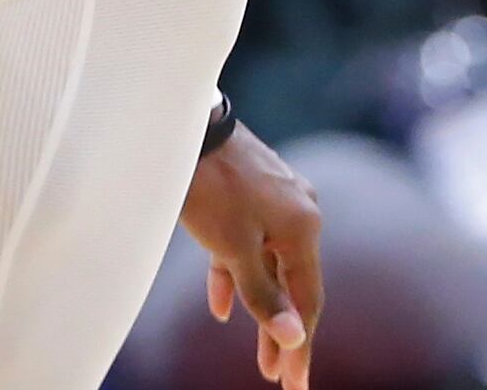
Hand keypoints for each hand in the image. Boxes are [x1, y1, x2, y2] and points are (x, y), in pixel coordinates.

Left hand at [184, 124, 320, 387]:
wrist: (178, 122)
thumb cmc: (207, 183)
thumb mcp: (233, 247)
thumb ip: (263, 293)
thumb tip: (294, 337)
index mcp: (304, 227)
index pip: (307, 301)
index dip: (300, 346)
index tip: (293, 383)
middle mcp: (299, 211)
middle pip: (291, 284)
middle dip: (280, 332)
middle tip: (275, 376)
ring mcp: (274, 198)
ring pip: (268, 264)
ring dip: (259, 305)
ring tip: (252, 350)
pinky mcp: (248, 190)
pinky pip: (247, 241)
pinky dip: (236, 272)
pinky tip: (221, 306)